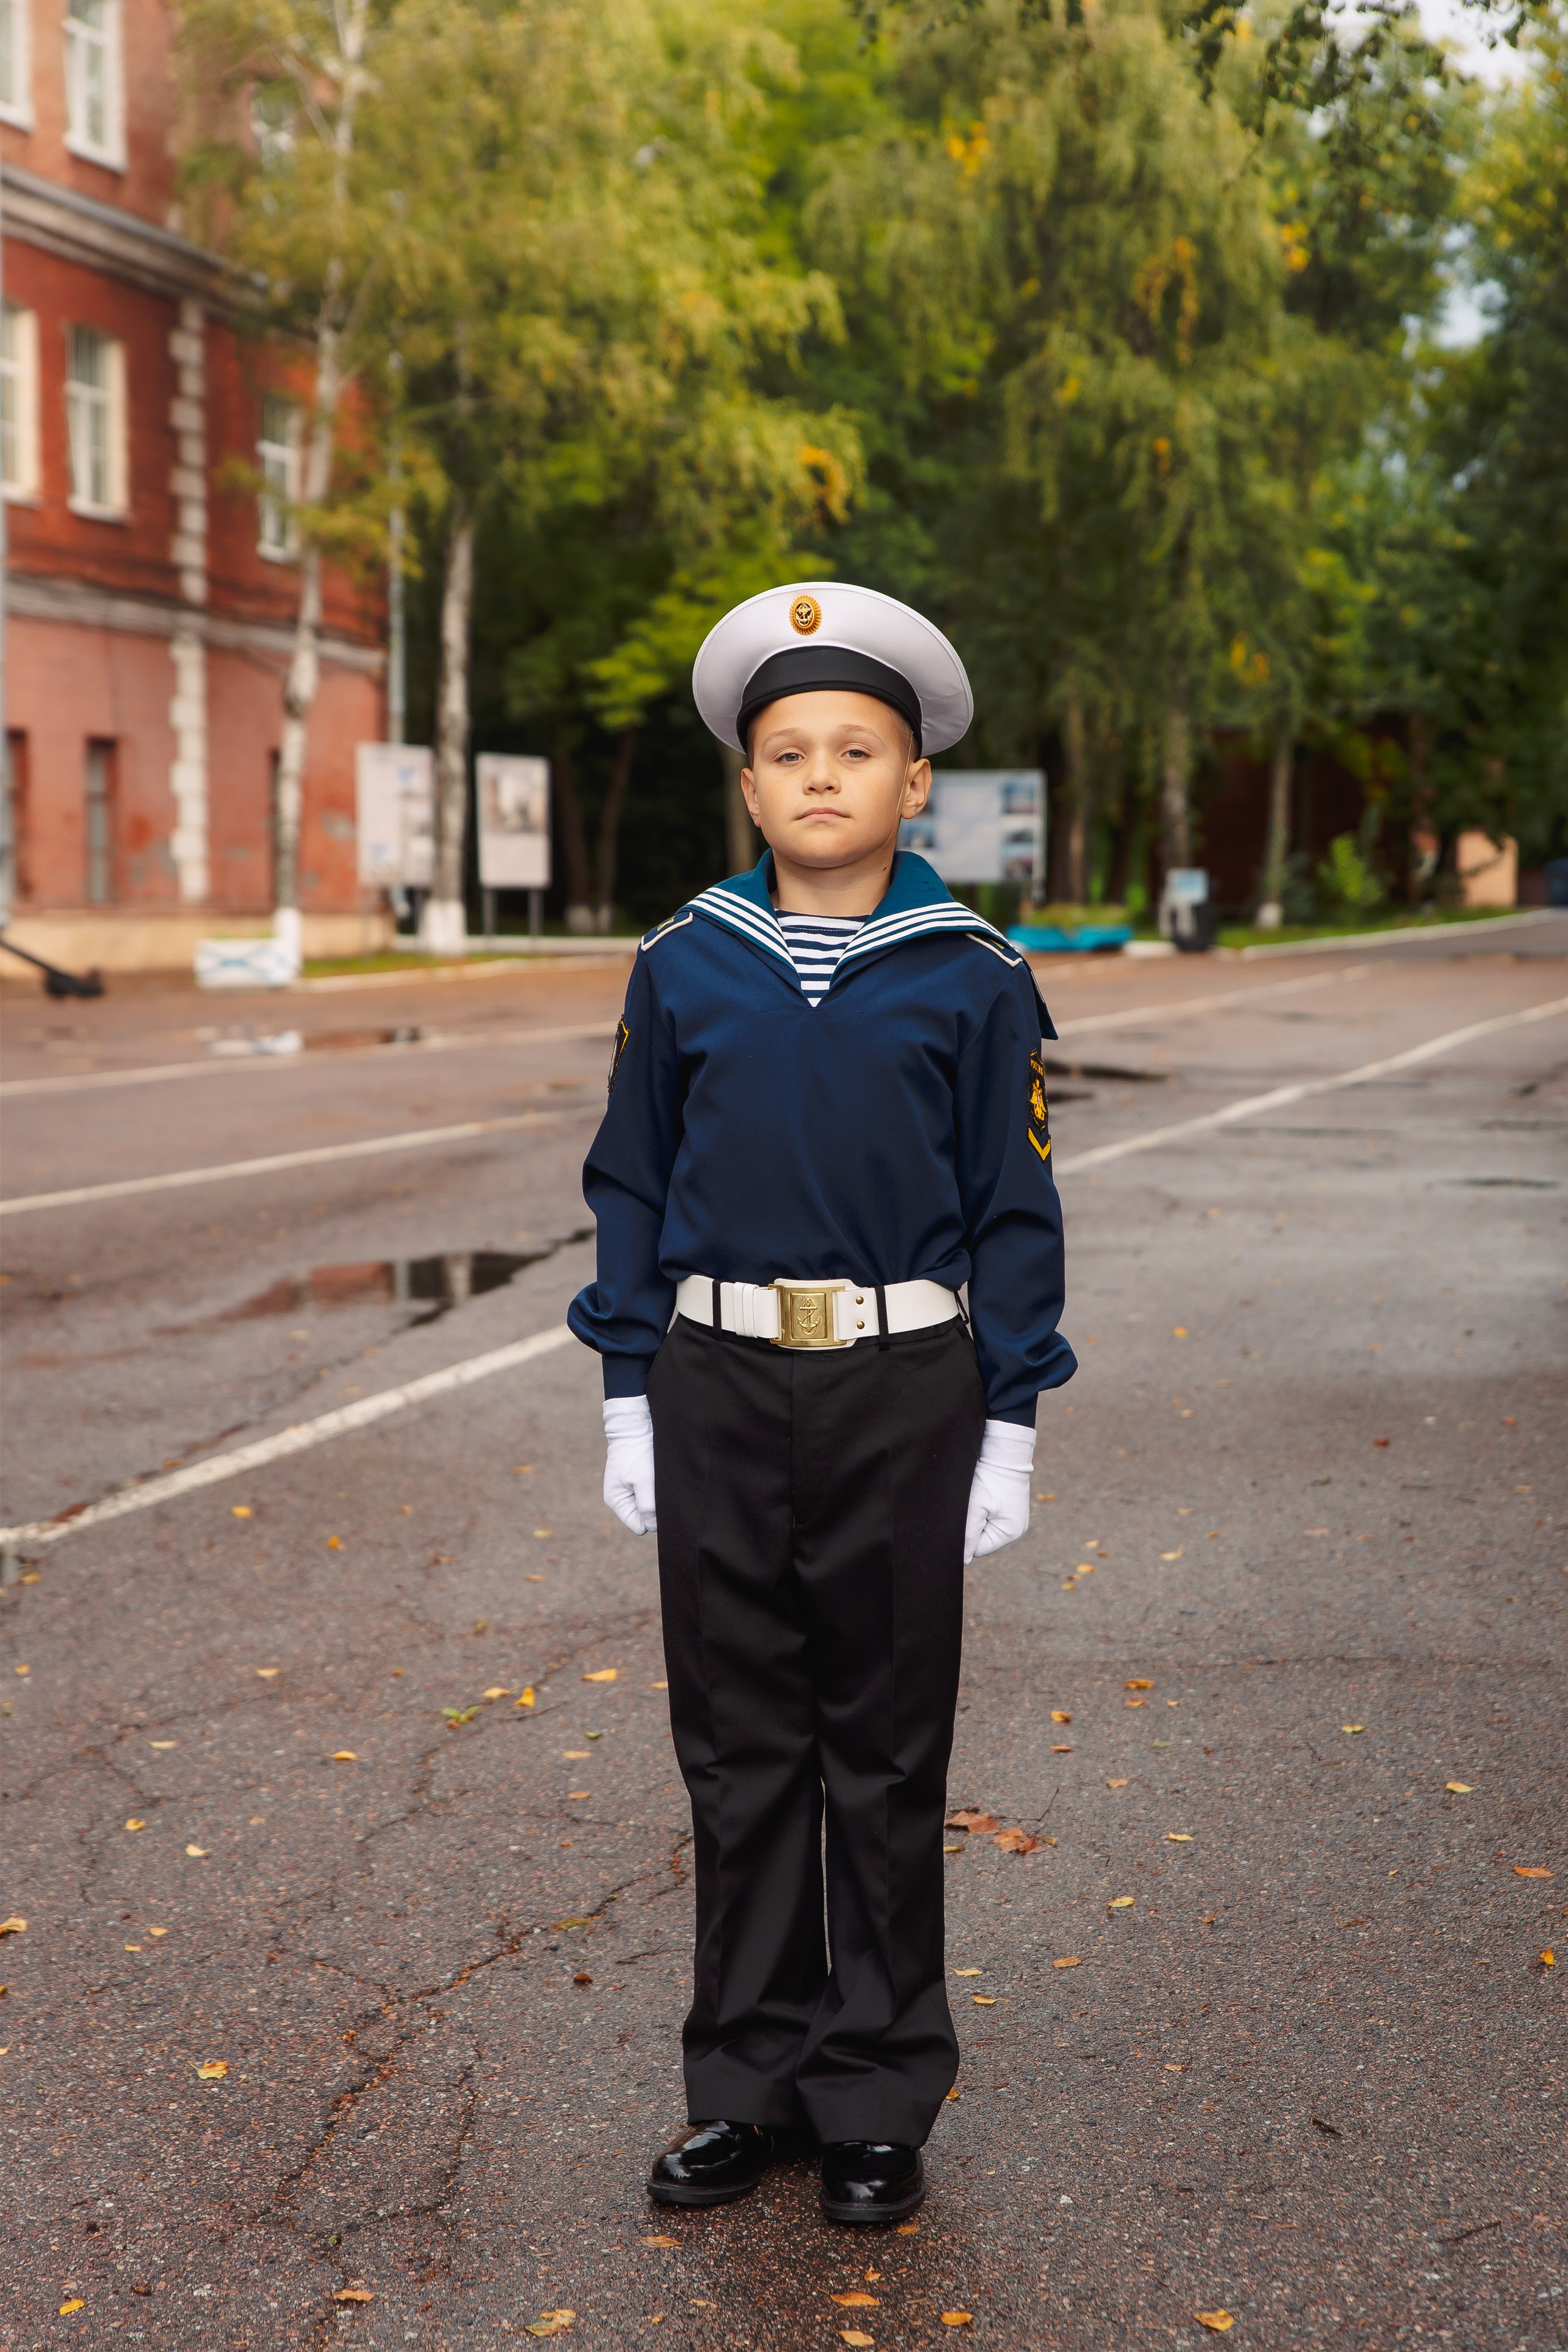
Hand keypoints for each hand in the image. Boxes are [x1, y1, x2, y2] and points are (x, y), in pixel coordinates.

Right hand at [603, 1396, 656, 1533]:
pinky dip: (658, 1488)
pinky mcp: (640, 1481)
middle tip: (660, 1488)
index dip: (652, 1519)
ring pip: (651, 1506)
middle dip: (655, 1507)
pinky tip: (660, 1475)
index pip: (639, 1526)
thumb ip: (647, 1507)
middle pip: (645, 1517)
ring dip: (658, 1496)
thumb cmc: (637, 1452)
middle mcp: (623, 1499)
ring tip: (658, 1479)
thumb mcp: (643, 1481)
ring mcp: (631, 1490)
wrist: (636, 1424)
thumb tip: (653, 1527)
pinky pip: (653, 1494)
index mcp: (617, 1502)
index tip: (658, 1501)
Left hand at [963, 1419, 1034, 1562]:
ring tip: (977, 1498)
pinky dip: (982, 1509)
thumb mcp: (974, 1508)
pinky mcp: (1009, 1508)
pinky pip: (990, 1517)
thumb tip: (962, 1561)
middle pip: (982, 1539)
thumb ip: (967, 1536)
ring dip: (976, 1517)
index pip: (978, 1549)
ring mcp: (1014, 1518)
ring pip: (984, 1528)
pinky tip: (981, 1496)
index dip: (966, 1536)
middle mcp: (1015, 1529)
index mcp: (1010, 1532)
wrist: (1003, 1451)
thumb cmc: (989, 1478)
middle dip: (972, 1526)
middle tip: (970, 1506)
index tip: (963, 1517)